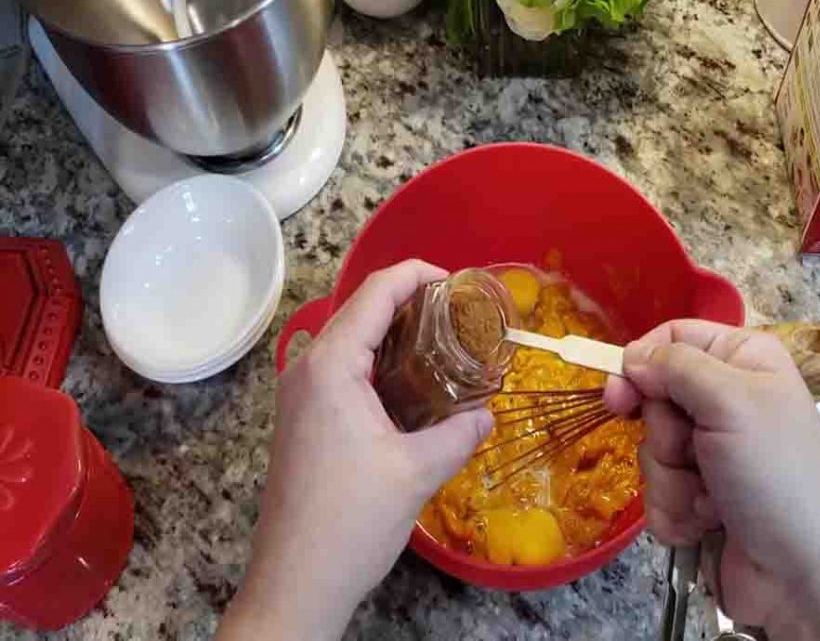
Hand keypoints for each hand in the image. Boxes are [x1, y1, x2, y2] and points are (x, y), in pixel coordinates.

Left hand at [218, 261, 493, 640]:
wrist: (296, 580)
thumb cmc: (351, 521)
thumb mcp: (418, 472)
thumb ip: (459, 433)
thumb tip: (487, 415)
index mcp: (332, 366)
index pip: (375, 293)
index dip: (417, 275)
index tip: (458, 282)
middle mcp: (307, 369)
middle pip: (360, 310)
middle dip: (409, 301)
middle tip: (460, 314)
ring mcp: (299, 394)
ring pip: (350, 340)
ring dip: (393, 332)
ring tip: (443, 342)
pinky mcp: (302, 418)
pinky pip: (342, 370)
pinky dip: (378, 362)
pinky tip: (412, 384)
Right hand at [604, 320, 819, 640]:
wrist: (802, 578)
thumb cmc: (776, 478)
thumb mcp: (732, 403)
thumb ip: (676, 367)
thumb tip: (632, 358)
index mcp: (744, 362)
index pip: (673, 337)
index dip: (642, 363)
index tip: (621, 394)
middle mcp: (728, 401)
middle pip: (655, 398)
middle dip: (665, 435)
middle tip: (694, 454)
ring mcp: (712, 453)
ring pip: (652, 450)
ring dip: (672, 481)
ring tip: (711, 501)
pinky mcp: (698, 497)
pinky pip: (657, 492)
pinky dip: (676, 511)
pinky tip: (708, 524)